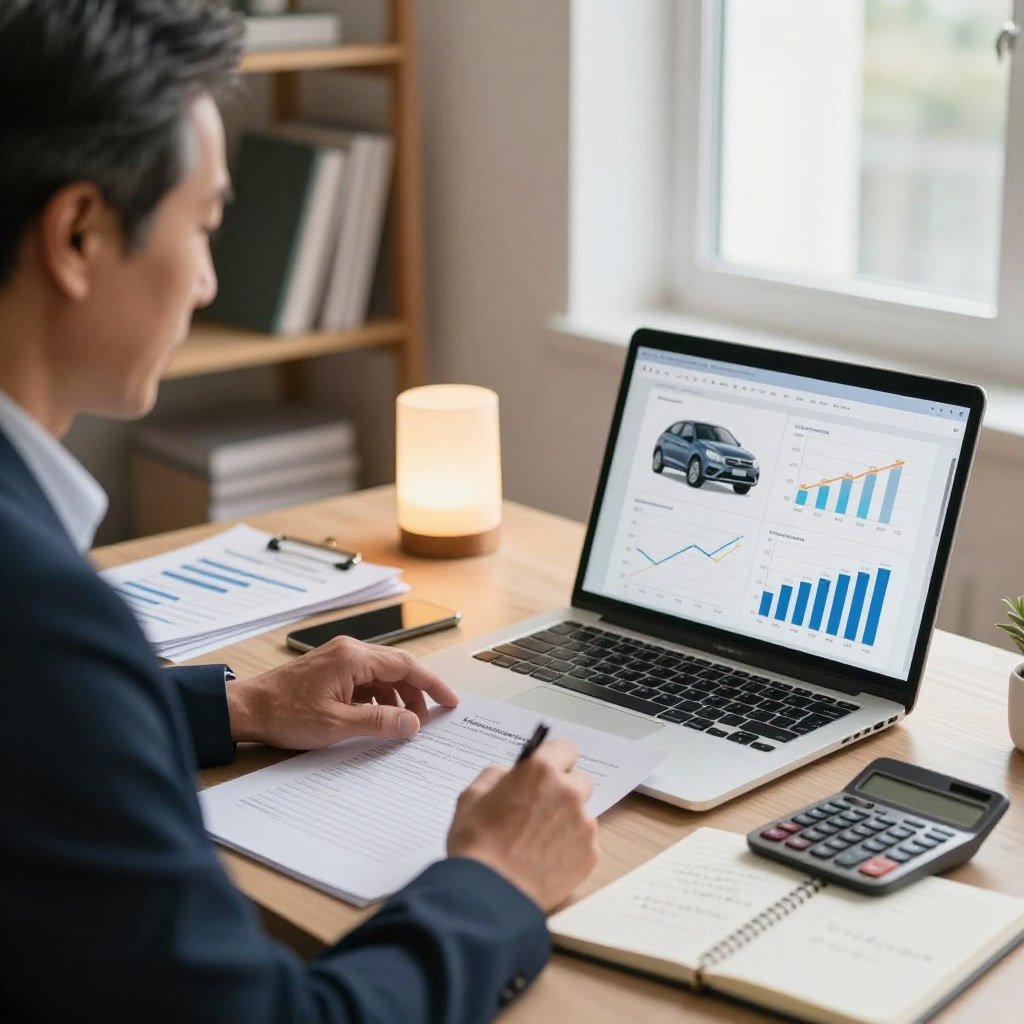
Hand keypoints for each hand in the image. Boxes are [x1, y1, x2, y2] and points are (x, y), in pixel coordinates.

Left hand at [226, 636, 458, 748]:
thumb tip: (412, 722)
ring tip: (401, 725)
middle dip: (416, 694)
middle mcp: (350, 652)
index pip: (406, 666)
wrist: (248, 709)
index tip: (450, 700)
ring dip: (396, 699)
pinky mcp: (331, 671)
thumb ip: (379, 722)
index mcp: (354, 658)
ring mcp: (339, 659)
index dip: (432, 685)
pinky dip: (378, 699)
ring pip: (382, 676)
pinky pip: (365, 681)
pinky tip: (377, 719)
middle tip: (426, 721)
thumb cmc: (285, 713)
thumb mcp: (337, 724)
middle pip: (397, 669)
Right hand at [447, 739, 597, 911]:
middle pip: (579, 780)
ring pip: (582, 813)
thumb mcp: (471, 796)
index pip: (565, 748)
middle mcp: (568, 792)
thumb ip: (496, 776)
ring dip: (566, 820)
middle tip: (541, 807)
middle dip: (564, 789)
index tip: (547, 769)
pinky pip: (584, 843)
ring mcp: (583, 825)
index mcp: (540, 771)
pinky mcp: (589, 855)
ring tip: (538, 841)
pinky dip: (569, 848)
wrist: (489, 895)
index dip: (554, 759)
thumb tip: (509, 776)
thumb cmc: (477, 845)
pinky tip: (545, 860)